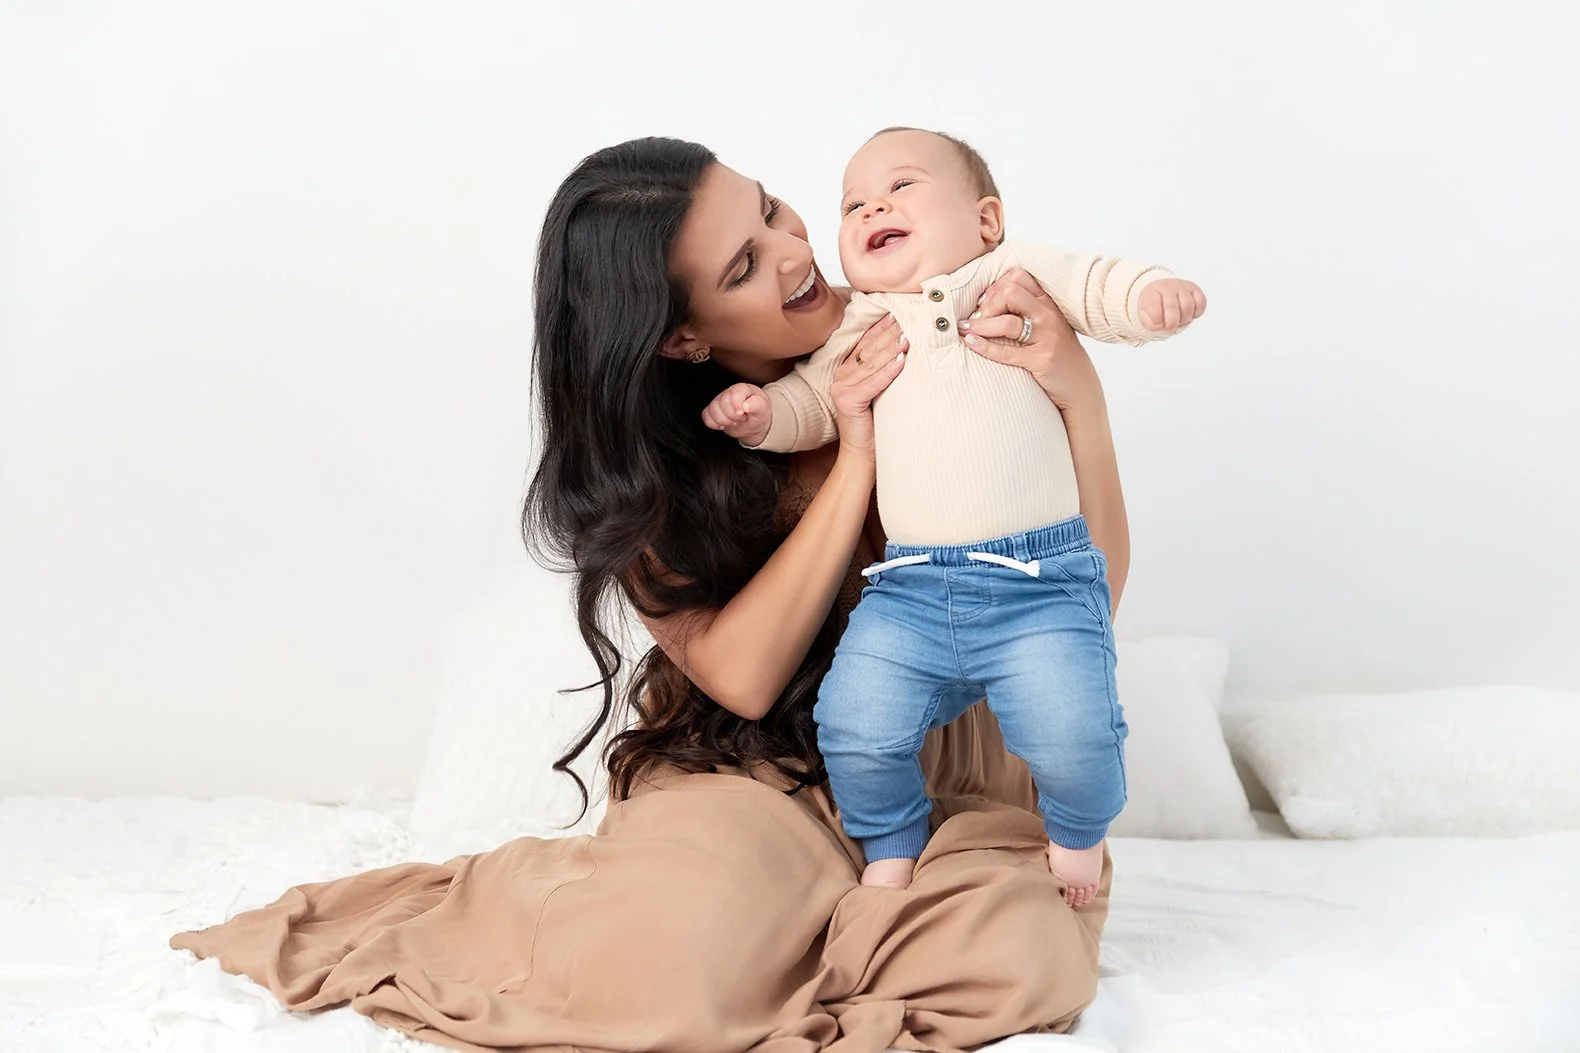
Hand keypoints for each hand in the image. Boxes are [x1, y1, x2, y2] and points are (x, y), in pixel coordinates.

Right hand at [702, 383, 772, 445]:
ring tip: (733, 422)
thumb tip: (746, 405)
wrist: (754, 423)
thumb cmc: (759, 412)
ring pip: (712, 410)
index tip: (742, 414)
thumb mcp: (763, 408)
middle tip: (741, 418)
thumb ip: (757, 404)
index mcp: (741, 389)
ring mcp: (719, 402)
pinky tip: (723, 425)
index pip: (734, 394)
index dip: (736, 406)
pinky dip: (713, 423)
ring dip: (723, 421)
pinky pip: (706, 416)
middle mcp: (728, 393)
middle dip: (732, 416)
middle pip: (722, 403)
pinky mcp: (713, 411)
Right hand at [829, 314, 907, 456]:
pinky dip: (888, 372)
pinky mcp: (847, 401)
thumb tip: (905, 341)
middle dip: (890, 333)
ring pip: (871, 364)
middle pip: (869, 350)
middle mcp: (840, 376)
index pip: (866, 343)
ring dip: (891, 348)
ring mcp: (841, 388)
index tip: (899, 314)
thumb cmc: (875, 421)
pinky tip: (902, 361)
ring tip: (908, 336)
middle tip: (908, 318)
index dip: (882, 328)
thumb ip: (883, 368)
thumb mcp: (880, 389)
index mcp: (846, 370)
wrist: (862, 454)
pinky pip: (873, 383)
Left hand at [960, 267, 1097, 410]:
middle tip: (975, 318)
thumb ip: (1027, 310)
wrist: (1080, 386)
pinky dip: (984, 346)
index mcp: (1048, 303)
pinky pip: (1007, 352)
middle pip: (1010, 293)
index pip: (1018, 277)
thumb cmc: (1058, 355)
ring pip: (1007, 322)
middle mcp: (1049, 316)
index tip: (984, 301)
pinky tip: (971, 343)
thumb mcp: (1047, 325)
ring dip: (981, 325)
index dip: (996, 285)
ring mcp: (1047, 338)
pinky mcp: (1041, 360)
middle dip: (987, 304)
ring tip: (966, 329)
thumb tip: (986, 301)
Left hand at [1137, 278, 1206, 333]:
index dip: (1157, 321)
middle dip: (1171, 322)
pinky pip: (1201, 302)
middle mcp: (1167, 287)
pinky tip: (1190, 314)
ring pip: (1188, 306)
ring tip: (1179, 320)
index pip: (1154, 307)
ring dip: (1184, 319)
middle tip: (1170, 327)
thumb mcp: (1145, 315)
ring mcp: (1182, 287)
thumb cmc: (1154, 307)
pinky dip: (1197, 312)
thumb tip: (1159, 325)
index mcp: (1151, 293)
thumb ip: (1149, 323)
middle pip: (1172, 307)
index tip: (1157, 324)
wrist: (1162, 291)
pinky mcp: (1195, 290)